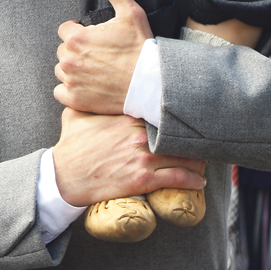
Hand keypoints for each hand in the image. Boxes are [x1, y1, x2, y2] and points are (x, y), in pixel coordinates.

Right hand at [52, 108, 206, 206]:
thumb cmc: (70, 145)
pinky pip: (177, 179)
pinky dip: (192, 180)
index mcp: (126, 117)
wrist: (65, 175)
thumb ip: (91, 101)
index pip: (160, 111)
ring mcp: (143, 157)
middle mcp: (139, 135)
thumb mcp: (77, 114)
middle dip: (191, 136)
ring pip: (182, 157)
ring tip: (205, 160)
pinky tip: (200, 182)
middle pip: (176, 133)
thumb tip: (92, 87)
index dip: (176, 115)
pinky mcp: (143, 179)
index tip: (186, 116)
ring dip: (197, 160)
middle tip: (202, 138)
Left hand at [54, 0, 152, 113]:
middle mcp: (68, 59)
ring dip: (73, 70)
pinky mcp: (76, 100)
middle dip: (76, 51)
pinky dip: (70, 90)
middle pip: (63, 51)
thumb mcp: (130, 13)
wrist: (151, 84)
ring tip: (94, 70)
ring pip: (61, 70)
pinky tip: (87, 86)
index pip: (65, 30)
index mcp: (76, 38)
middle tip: (97, 55)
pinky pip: (60, 92)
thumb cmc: (140, 48)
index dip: (79, 32)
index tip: (94, 38)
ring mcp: (71, 81)